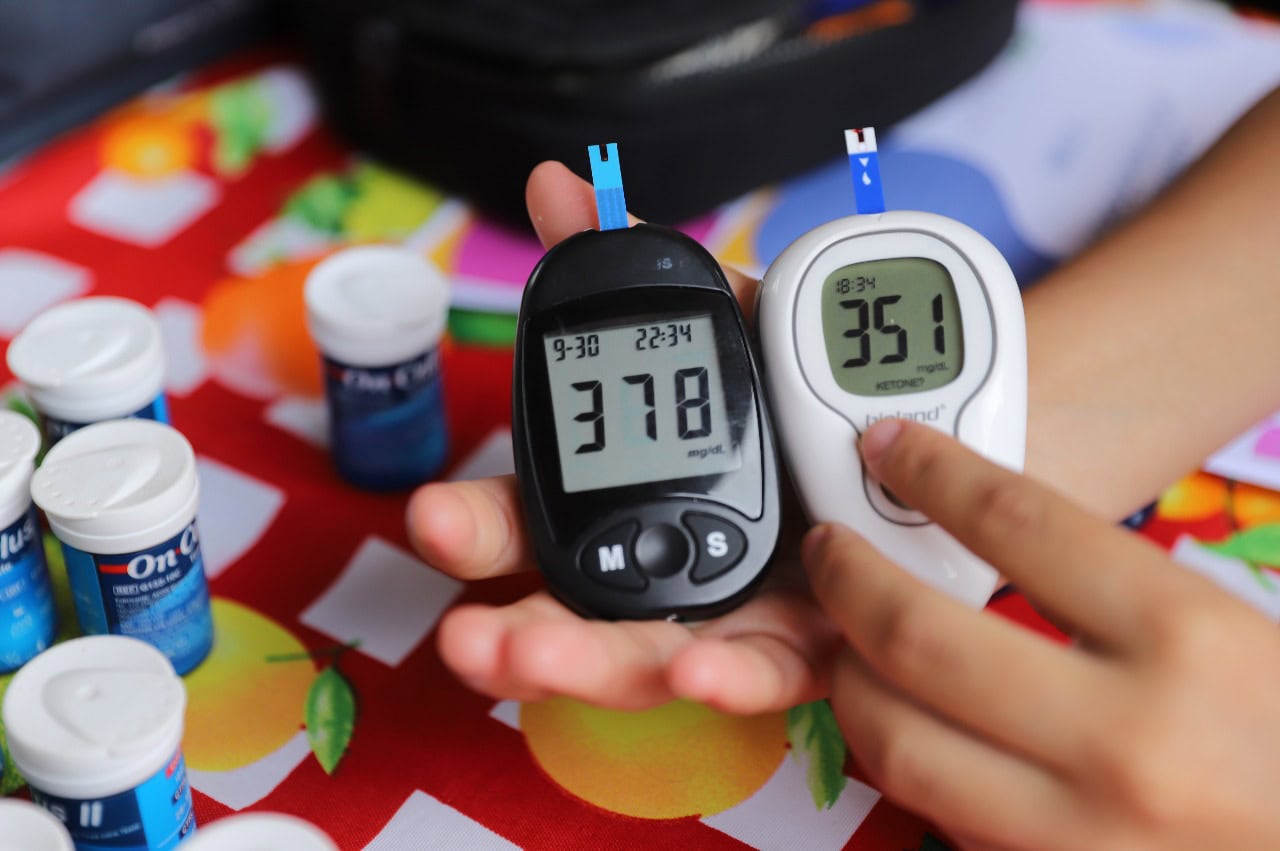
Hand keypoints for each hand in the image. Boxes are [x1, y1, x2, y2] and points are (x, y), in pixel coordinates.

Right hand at [406, 161, 840, 711]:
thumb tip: (559, 188)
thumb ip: (637, 268)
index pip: (525, 526)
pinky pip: (772, 671)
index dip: (473, 527)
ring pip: (649, 662)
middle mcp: (661, 570)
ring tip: (550, 663)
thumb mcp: (723, 321)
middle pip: (570, 616)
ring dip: (591, 669)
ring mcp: (731, 616)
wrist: (905, 430)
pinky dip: (734, 677)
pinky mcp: (811, 643)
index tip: (430, 518)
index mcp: (622, 501)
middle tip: (468, 639)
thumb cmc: (793, 393)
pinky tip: (703, 673)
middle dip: (514, 632)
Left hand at [803, 418, 1279, 849]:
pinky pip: (937, 816)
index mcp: (1186, 639)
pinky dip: (904, 759)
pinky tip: (907, 721)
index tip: (892, 449)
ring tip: (848, 642)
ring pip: (898, 742)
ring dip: (850, 678)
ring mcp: (1082, 832)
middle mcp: (1127, 740)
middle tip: (831, 548)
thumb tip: (984, 535)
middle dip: (846, 577)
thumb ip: (1111, 589)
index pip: (1014, 521)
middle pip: (917, 635)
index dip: (930, 470)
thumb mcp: (1231, 632)